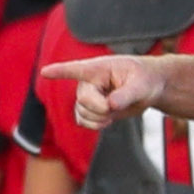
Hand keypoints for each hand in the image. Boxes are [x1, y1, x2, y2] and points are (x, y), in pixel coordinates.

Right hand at [40, 53, 164, 129]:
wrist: (148, 87)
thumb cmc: (145, 79)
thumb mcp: (141, 85)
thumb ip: (126, 94)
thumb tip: (111, 105)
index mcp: (99, 68)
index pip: (76, 69)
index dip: (59, 71)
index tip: (45, 72)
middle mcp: (88, 80)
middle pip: (83, 100)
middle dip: (100, 109)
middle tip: (116, 107)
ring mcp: (88, 95)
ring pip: (81, 113)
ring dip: (98, 119)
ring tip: (114, 113)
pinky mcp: (90, 108)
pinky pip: (82, 121)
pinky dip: (94, 125)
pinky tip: (107, 120)